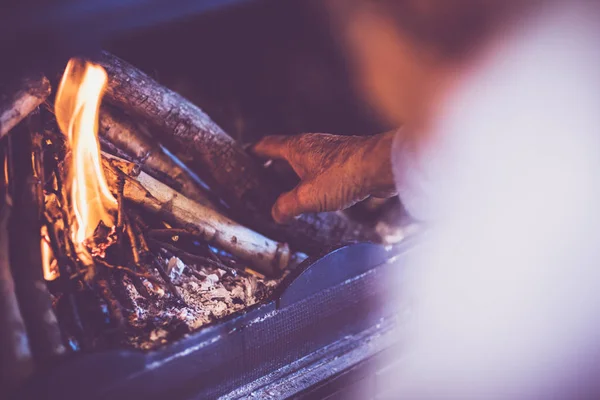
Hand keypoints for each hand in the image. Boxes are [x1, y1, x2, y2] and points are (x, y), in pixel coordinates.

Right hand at [252, 131, 396, 222]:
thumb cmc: (344, 174)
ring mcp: (328, 153)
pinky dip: (311, 181)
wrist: (380, 166)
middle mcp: (310, 146)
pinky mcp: (344, 162)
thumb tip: (276, 213)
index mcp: (296, 148)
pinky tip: (314, 195)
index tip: (243, 157)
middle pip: (284, 154)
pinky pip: (320, 170)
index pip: (266, 145)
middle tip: (261, 183)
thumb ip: (287, 206)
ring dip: (293, 176)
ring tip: (286, 193)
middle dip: (271, 168)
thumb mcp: (307, 196)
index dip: (253, 152)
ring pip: (303, 163)